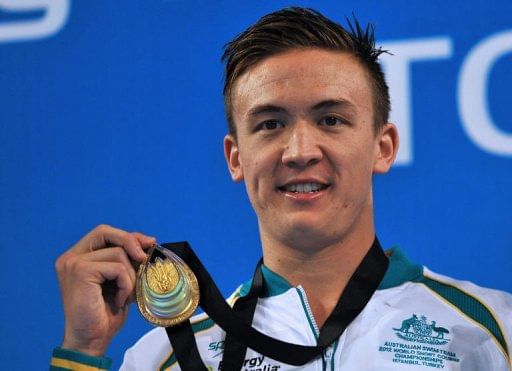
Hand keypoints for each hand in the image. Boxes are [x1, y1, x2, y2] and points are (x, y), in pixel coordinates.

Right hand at [55, 224, 155, 355]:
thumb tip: (148, 241)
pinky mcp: (80, 271)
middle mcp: (71, 257)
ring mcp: (73, 263)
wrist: (91, 340)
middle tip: (145, 259)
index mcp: (77, 257)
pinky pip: (117, 268)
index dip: (128, 235)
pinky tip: (119, 300)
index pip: (104, 233)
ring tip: (125, 295)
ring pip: (117, 253)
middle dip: (131, 242)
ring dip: (130, 275)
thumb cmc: (106, 312)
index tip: (149, 243)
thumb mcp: (119, 279)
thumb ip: (126, 259)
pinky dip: (126, 284)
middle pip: (106, 232)